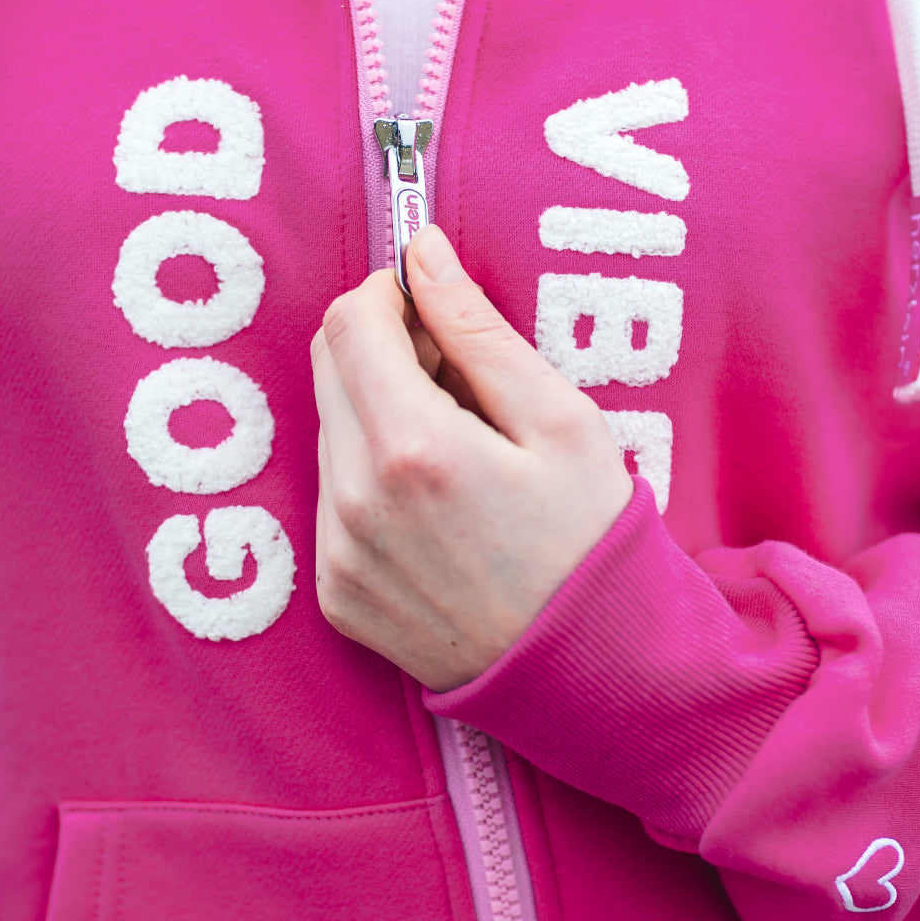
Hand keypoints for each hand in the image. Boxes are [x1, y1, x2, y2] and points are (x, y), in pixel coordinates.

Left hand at [310, 226, 632, 691]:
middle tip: (454, 371)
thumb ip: (477, 329)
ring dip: (377, 411)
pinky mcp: (336, 593)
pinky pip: (333, 499)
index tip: (428, 302)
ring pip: (330, 433)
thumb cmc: (591, 538)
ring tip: (455, 443)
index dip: (386, 293)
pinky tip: (436, 501)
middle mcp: (356, 502)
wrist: (589, 670)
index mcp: (413, 448)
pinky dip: (372, 474)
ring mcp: (339, 554)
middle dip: (380, 346)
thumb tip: (422, 251)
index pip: (349, 324)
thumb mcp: (558, 419)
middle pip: (328, 370)